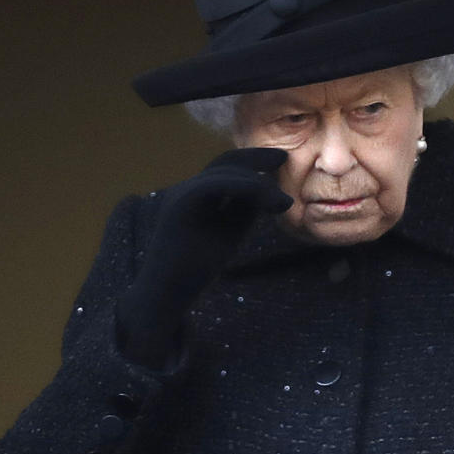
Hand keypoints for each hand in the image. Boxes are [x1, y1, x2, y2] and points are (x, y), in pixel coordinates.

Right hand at [116, 147, 290, 367]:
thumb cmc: (197, 268)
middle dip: (257, 158)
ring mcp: (181, 194)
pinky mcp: (179, 205)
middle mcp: (187, 188)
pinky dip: (242, 187)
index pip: (227, 168)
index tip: (281, 160)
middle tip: (285, 159)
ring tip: (281, 202)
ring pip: (222, 172)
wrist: (168, 294)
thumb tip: (269, 189)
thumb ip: (247, 209)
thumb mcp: (232, 232)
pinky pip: (213, 186)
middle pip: (225, 162)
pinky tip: (263, 196)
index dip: (254, 160)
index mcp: (198, 194)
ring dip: (256, 183)